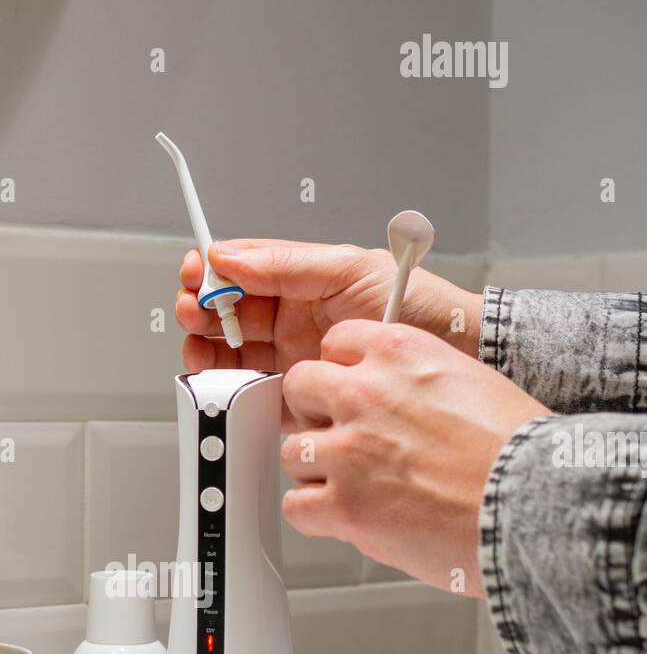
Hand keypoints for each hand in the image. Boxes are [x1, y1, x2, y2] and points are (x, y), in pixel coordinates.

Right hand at [177, 239, 482, 423]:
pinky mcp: (300, 397)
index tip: (197, 274)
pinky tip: (225, 380)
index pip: (242, 272)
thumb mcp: (349, 269)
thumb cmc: (417, 307)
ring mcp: (294, 358)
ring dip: (209, 350)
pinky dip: (232, 388)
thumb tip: (231, 255)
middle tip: (196, 314)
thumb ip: (287, 263)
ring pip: (233, 353)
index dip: (212, 271)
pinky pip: (254, 393)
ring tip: (202, 349)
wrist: (457, 355)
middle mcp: (293, 318)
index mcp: (302, 282)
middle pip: (229, 314)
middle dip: (203, 311)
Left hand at [280, 321, 548, 595]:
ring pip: (293, 451)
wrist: (532, 505)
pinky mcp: (344, 505)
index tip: (348, 390)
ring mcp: (349, 450)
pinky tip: (346, 518)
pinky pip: (296, 506)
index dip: (340, 371)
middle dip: (316, 413)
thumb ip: (420, 384)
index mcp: (401, 353)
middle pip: (301, 388)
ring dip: (317, 470)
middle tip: (340, 437)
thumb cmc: (518, 454)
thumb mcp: (473, 383)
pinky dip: (315, 516)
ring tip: (353, 486)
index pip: (338, 343)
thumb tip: (400, 402)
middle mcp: (367, 394)